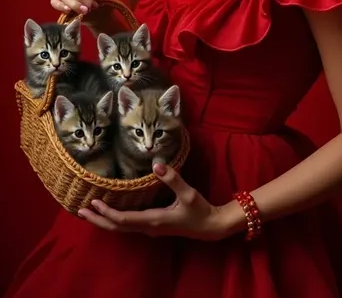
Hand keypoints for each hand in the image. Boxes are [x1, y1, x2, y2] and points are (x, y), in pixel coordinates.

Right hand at [50, 0, 114, 14]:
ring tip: (82, 12)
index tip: (96, 4)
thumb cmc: (105, 1)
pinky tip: (67, 10)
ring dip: (73, 4)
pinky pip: (54, 2)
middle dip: (83, 0)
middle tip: (90, 9)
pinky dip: (59, 5)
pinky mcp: (62, 4)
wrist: (101, 16)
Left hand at [77, 164, 228, 240]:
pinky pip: (128, 225)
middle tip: (80, 211)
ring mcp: (150, 229)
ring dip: (104, 221)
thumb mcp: (188, 193)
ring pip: (121, 228)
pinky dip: (115, 220)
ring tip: (89, 212)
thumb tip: (156, 165)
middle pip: (117, 227)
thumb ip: (173, 179)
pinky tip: (110, 213)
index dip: (107, 212)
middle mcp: (148, 227)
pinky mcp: (153, 226)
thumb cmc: (199, 210)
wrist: (209, 227)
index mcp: (153, 220)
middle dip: (98, 220)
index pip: (123, 220)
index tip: (93, 203)